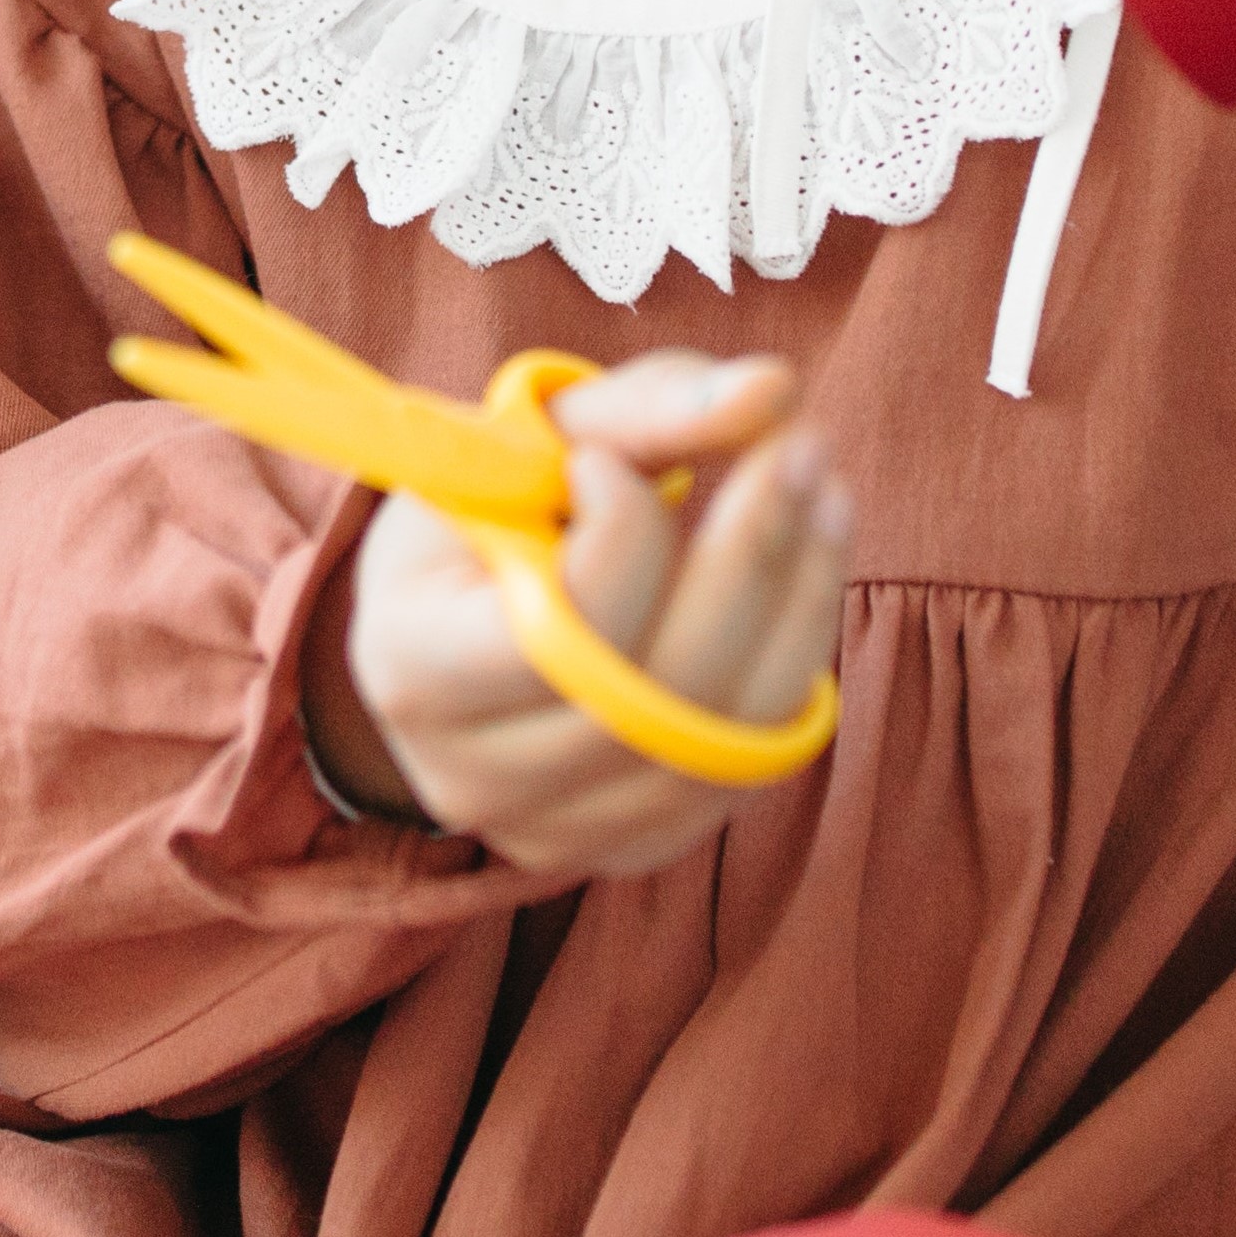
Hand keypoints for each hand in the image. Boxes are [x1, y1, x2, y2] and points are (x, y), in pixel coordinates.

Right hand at [307, 353, 850, 875]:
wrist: (471, 612)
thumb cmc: (502, 503)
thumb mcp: (537, 434)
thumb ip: (647, 406)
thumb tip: (774, 391)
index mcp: (411, 664)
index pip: (554, 628)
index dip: (622, 532)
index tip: (623, 454)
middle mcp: (470, 777)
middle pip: (650, 690)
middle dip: (748, 550)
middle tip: (802, 440)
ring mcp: (553, 830)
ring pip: (716, 732)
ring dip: (798, 597)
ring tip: (824, 485)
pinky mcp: (632, 846)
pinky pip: (746, 761)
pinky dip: (796, 655)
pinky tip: (814, 559)